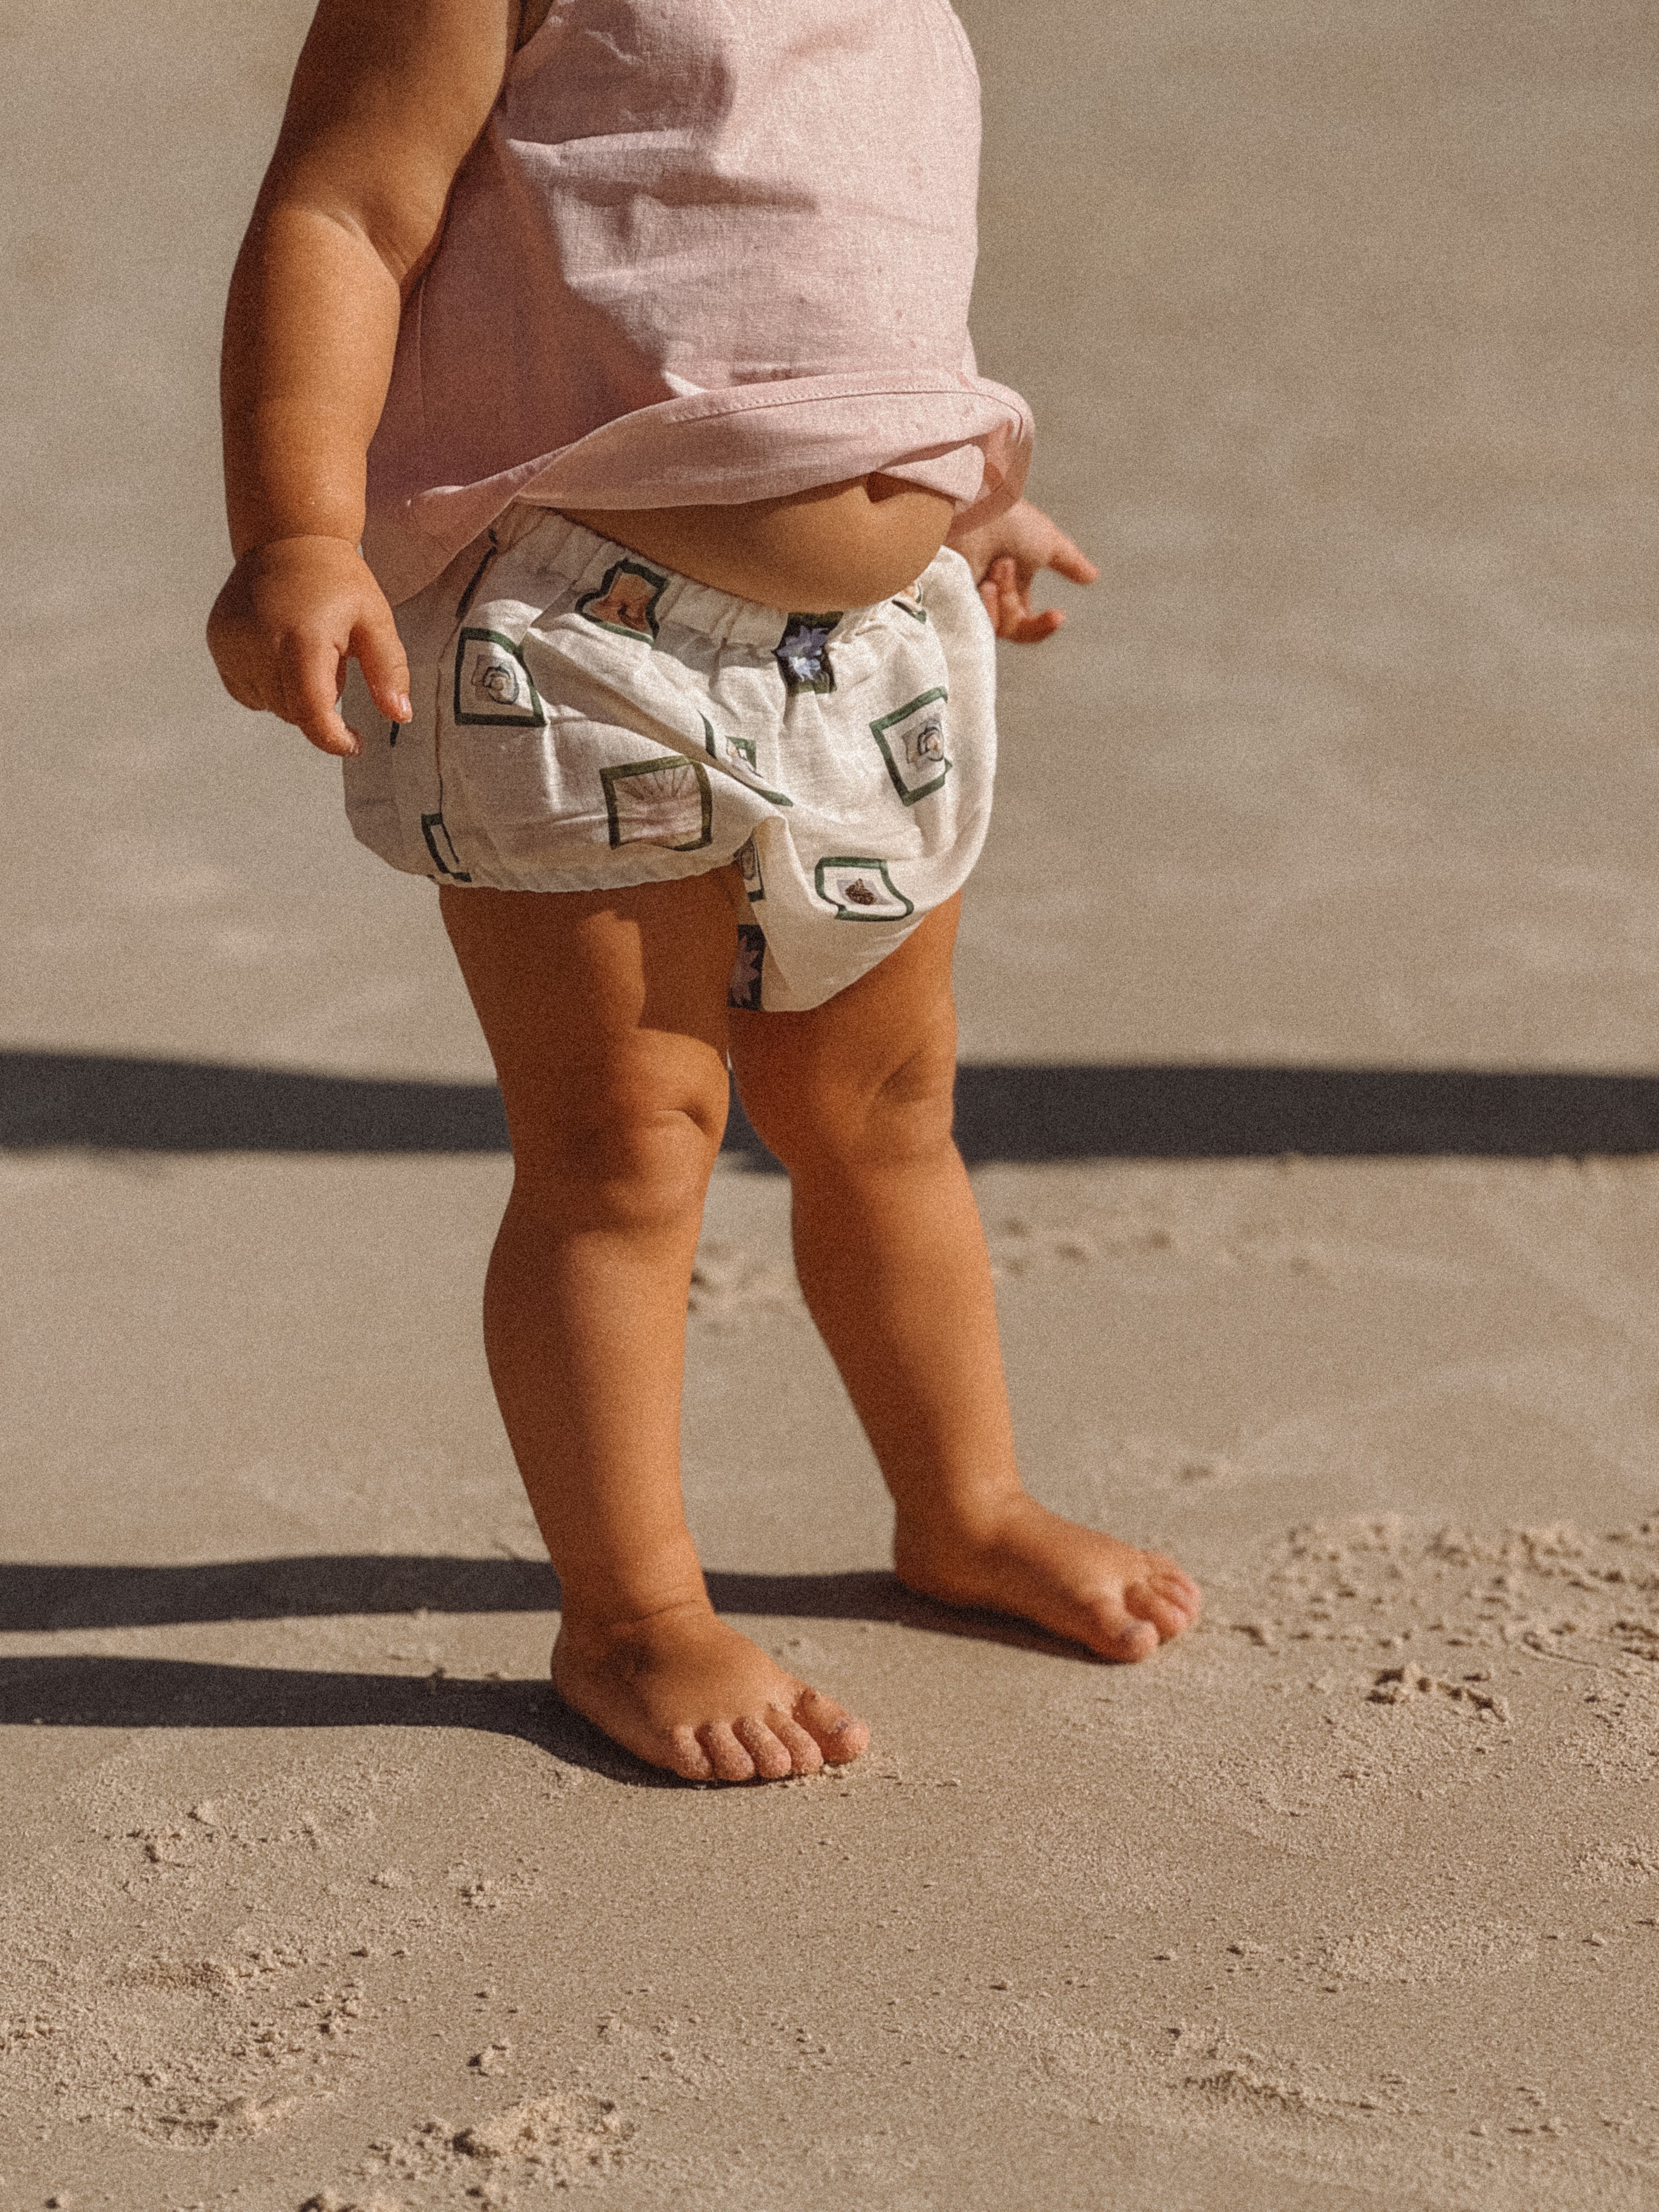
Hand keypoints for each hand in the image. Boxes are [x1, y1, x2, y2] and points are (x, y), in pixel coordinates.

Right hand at [207, 536, 411, 757]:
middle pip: (293, 713)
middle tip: (334, 661)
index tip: (354, 742)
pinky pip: (247, 691)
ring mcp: (232, 643)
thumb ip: (389, 671)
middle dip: (319, 703)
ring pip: (271, 705)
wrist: (287, 538)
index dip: (333, 738)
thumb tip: (400, 715)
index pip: (311, 713)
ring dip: (294, 693)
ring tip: (306, 648)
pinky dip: (268, 684)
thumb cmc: (337, 581)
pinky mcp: (218, 642)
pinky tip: (280, 650)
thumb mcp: (375, 621)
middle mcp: (259, 643)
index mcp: (301, 639)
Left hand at [948, 497, 1098, 643]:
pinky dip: (986, 606)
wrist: (973, 508)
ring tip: (994, 564)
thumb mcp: (1047, 541)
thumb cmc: (1007, 517)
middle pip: (1013, 628)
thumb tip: (1092, 576)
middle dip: (1014, 601)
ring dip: (1002, 598)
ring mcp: (969, 597)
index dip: (1044, 625)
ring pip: (996, 627)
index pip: (1027, 623)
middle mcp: (990, 594)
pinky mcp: (951, 601)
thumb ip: (1069, 562)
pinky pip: (976, 625)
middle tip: (1005, 564)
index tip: (1059, 616)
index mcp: (1011, 583)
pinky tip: (983, 583)